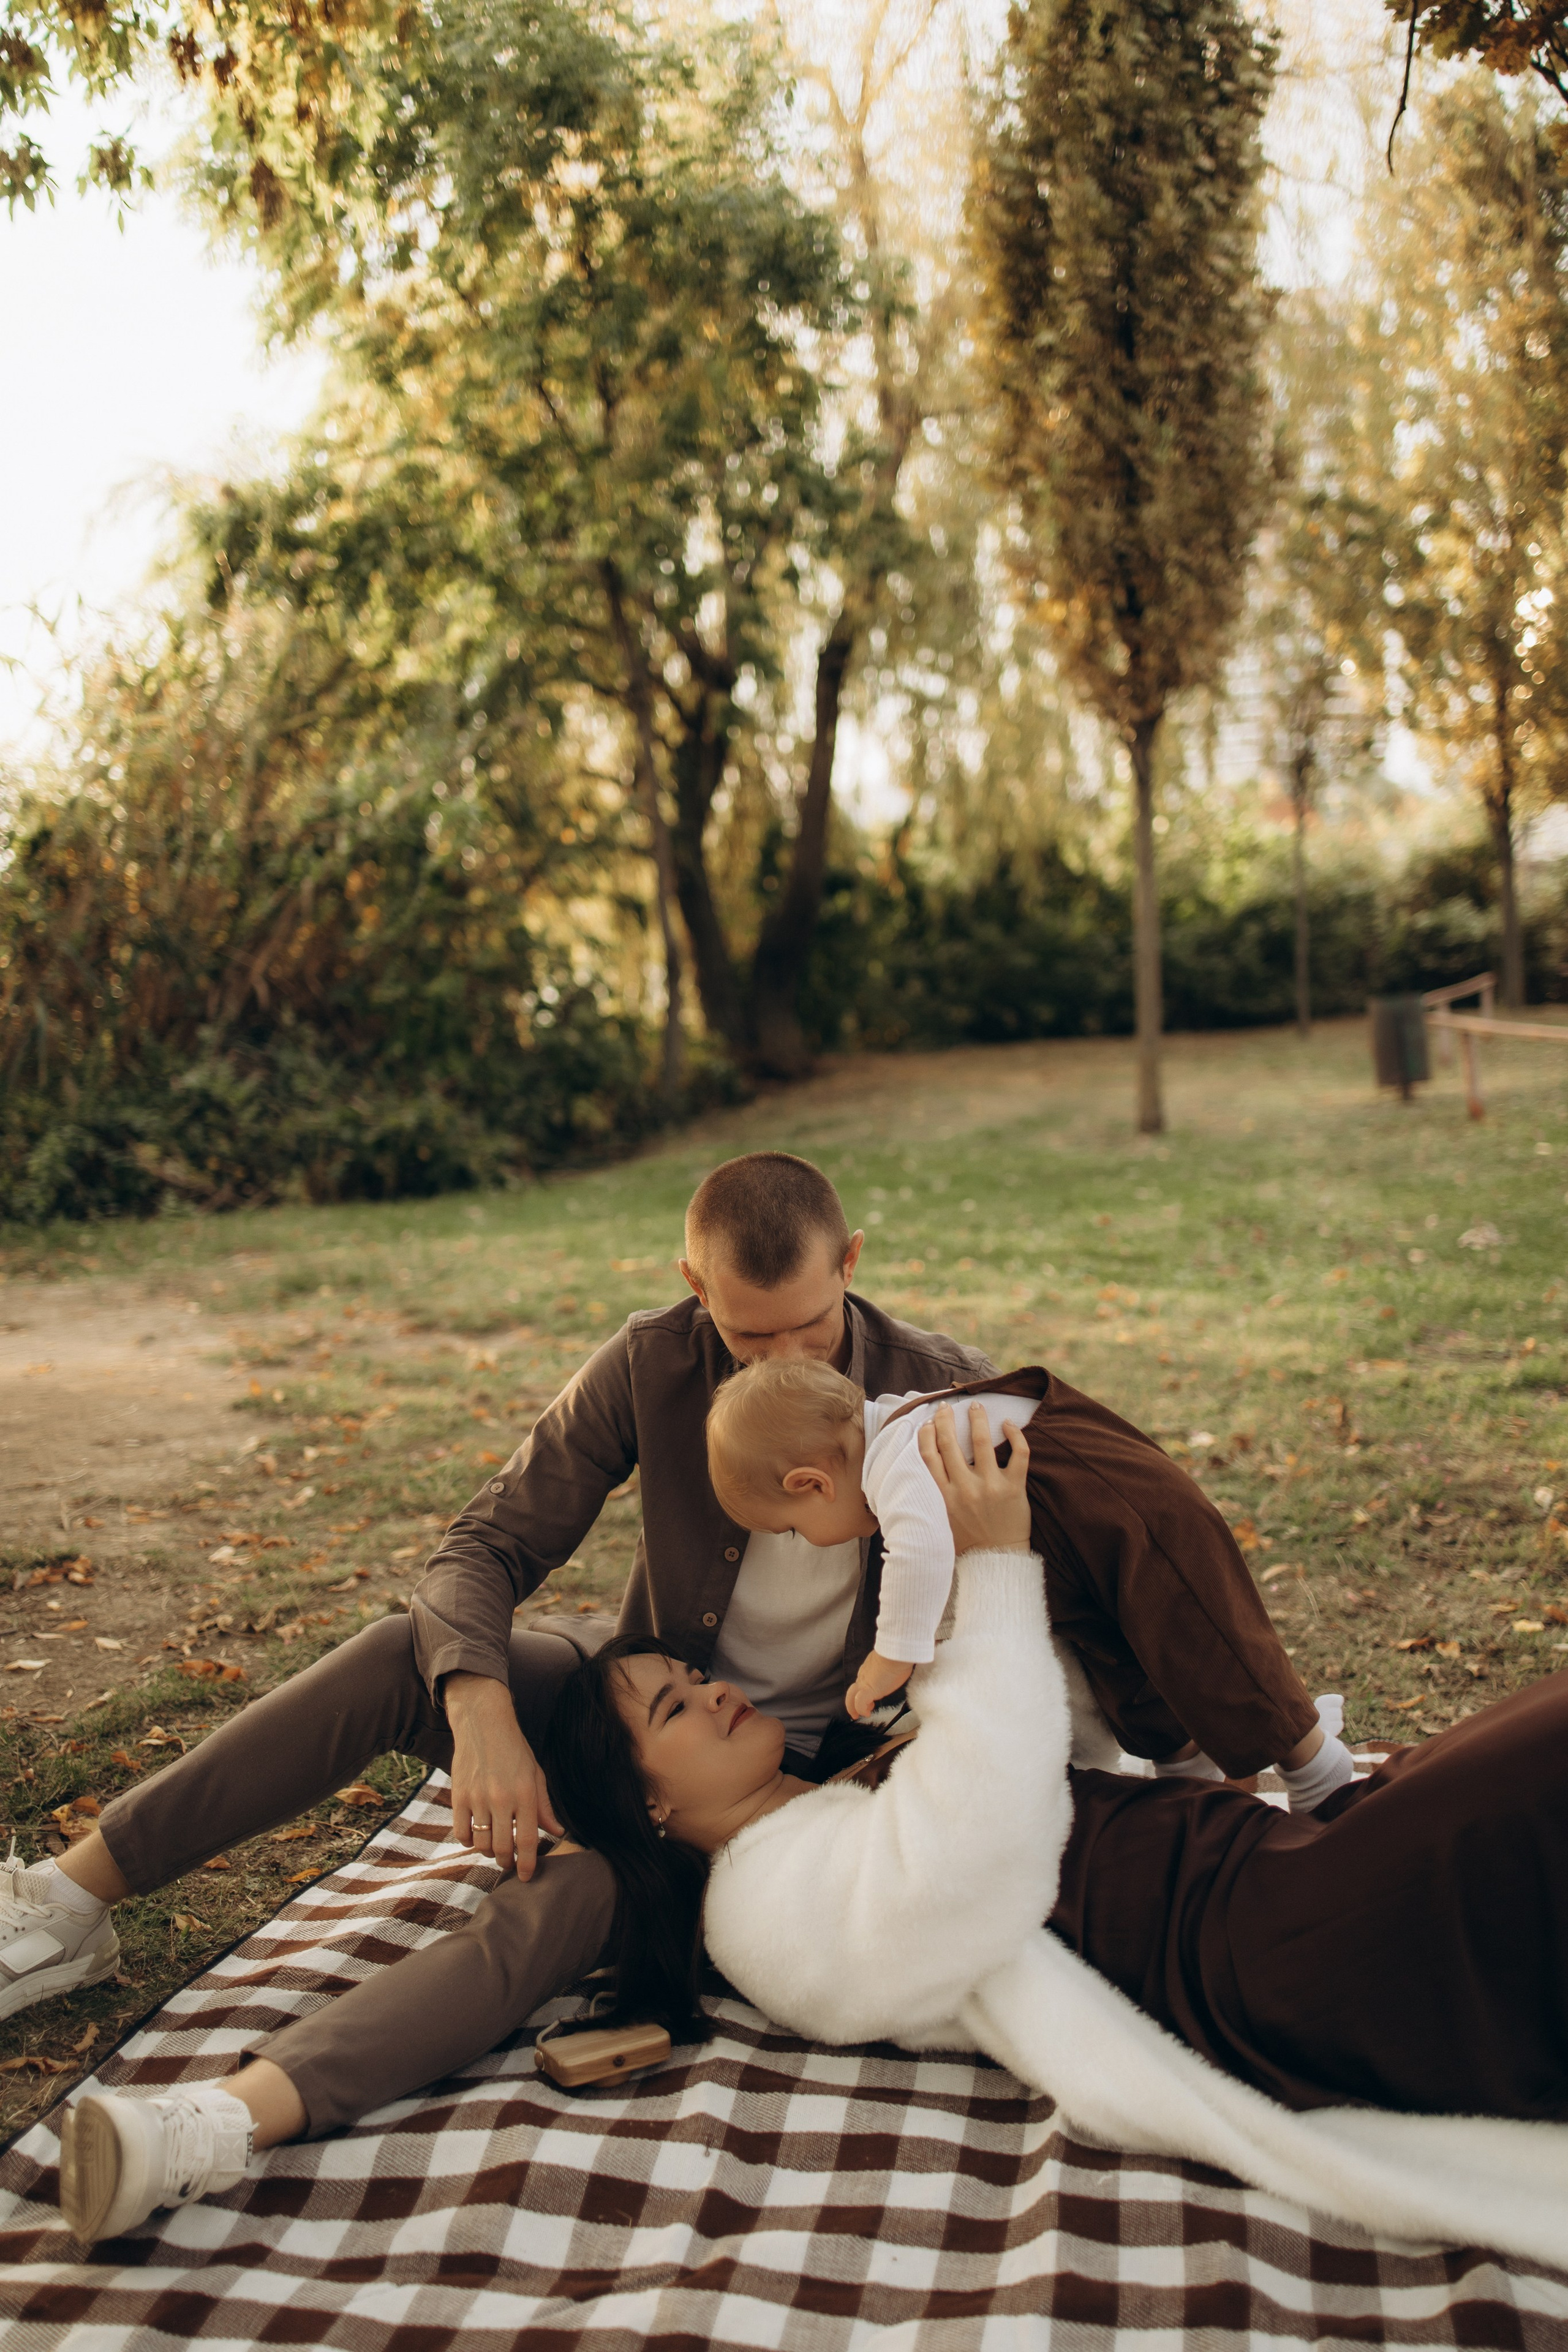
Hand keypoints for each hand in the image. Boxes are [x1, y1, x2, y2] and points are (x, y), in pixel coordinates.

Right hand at [444, 1672, 562, 1877]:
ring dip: (489, 1853)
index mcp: (525, 1794)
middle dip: (508, 1863)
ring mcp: (478, 1798)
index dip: (529, 1865)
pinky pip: (461, 1832)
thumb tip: (558, 1833)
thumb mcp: (536, 1775)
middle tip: (510, 1864)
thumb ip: (545, 1807)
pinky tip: (477, 1836)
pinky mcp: (458, 1796)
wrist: (484, 1723)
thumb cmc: (515, 1750)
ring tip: (495, 1848)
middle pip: (503, 1848)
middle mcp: (502, 1799)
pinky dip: (469, 1841)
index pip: (529, 1841)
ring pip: (482, 1844)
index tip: (528, 1877)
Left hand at [845, 1647, 913, 1721]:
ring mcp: (864, 1683)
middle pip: (852, 1690)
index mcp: (869, 1668)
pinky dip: (861, 1709)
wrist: (896, 1653)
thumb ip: (891, 1669)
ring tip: (858, 1715)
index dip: (864, 1690)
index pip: (862, 1681)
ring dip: (853, 1707)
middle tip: (856, 1711)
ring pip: (851, 1696)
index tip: (871, 1699)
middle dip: (852, 1701)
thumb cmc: (898, 1656)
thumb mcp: (893, 1663)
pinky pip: (859, 1703)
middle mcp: (864, 1675)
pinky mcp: (868, 1690)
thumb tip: (897, 1671)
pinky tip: (867, 1713)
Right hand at [917, 1402, 1030, 1553]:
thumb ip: (935, 1496)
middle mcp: (964, 1488)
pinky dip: (1015, 1434)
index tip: (929, 1423)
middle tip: (946, 1407)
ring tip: (975, 1405)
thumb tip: (925, 1472)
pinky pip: (1018, 1453)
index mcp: (944, 1496)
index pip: (928, 1457)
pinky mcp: (1014, 1488)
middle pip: (950, 1444)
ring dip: (977, 1419)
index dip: (927, 1435)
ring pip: (981, 1441)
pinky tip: (1008, 1423)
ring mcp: (990, 1486)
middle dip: (946, 1420)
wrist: (996, 1562)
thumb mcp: (941, 1520)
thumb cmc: (968, 1543)